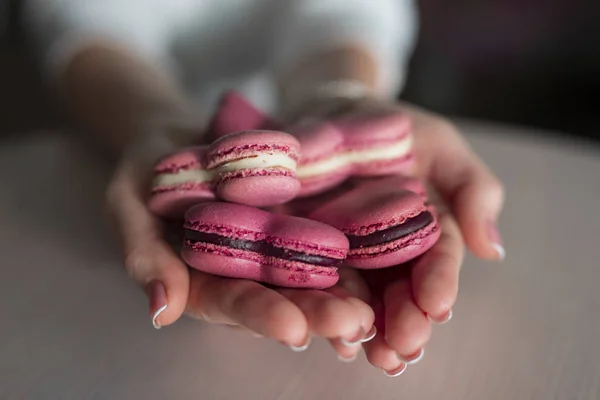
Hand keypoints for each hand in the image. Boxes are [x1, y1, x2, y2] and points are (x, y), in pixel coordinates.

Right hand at [105, 121, 375, 359]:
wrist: (177, 134)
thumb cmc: (144, 170)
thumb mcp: (129, 204)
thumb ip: (144, 254)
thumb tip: (160, 313)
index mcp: (204, 278)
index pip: (232, 302)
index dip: (261, 316)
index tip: (292, 329)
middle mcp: (247, 270)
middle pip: (284, 297)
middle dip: (318, 312)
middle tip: (352, 323)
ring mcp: (276, 244)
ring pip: (313, 273)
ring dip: (345, 290)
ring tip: (376, 303)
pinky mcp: (299, 217)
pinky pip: (328, 232)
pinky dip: (355, 246)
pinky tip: (385, 251)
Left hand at [286, 97, 504, 374]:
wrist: (334, 110)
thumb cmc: (393, 126)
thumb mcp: (440, 145)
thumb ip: (472, 189)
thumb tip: (492, 249)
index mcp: (425, 228)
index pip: (435, 259)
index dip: (438, 284)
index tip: (438, 307)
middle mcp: (385, 249)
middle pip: (396, 289)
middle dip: (402, 321)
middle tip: (403, 349)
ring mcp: (344, 250)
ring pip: (356, 294)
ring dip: (363, 327)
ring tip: (368, 352)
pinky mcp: (303, 246)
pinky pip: (310, 277)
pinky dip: (318, 303)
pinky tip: (320, 330)